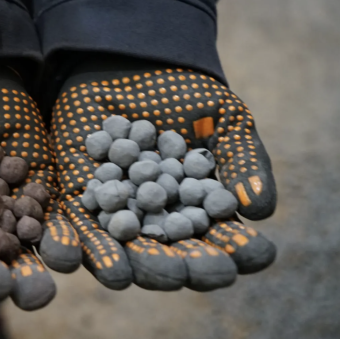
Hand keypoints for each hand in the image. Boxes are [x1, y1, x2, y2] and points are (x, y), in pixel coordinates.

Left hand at [50, 58, 276, 290]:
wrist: (126, 61)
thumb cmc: (184, 93)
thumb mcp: (223, 119)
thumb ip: (242, 161)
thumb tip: (259, 211)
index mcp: (201, 211)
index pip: (226, 240)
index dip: (242, 250)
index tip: (259, 255)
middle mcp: (161, 222)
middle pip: (177, 256)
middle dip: (188, 267)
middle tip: (200, 274)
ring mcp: (120, 215)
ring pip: (130, 251)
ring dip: (138, 267)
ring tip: (146, 277)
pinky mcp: (80, 202)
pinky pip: (82, 231)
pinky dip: (87, 249)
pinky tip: (98, 265)